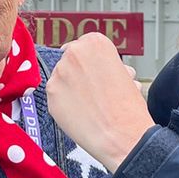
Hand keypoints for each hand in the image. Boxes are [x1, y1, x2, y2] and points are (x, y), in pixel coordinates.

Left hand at [47, 33, 154, 171]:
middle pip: (70, 59)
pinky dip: (64, 104)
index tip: (93, 72)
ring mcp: (59, 73)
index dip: (90, 62)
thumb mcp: (124, 74)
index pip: (84, 45)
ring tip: (88, 105)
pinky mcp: (51, 93)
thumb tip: (95, 69)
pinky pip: (55, 96)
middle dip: (78, 73)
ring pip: (61, 78)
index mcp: (95, 43)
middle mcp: (74, 53)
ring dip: (70, 88)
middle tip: (92, 91)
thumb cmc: (128, 108)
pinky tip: (79, 113)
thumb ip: (105, 65)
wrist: (121, 134)